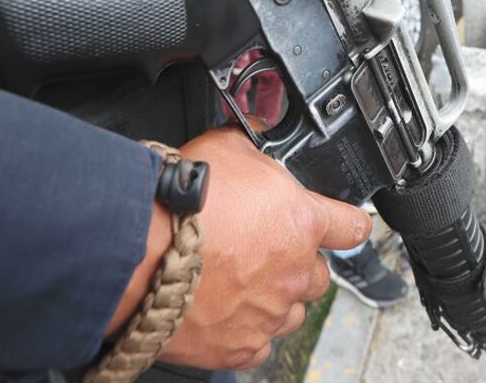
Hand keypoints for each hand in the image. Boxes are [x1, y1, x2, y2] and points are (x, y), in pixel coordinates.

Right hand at [123, 126, 371, 370]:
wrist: (134, 252)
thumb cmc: (177, 200)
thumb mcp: (226, 147)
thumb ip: (253, 149)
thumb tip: (257, 137)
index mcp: (302, 223)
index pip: (351, 226)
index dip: (348, 224)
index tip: (346, 227)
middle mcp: (294, 271)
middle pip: (319, 275)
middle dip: (299, 263)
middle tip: (266, 252)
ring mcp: (269, 313)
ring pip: (292, 312)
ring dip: (277, 298)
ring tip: (242, 283)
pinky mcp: (239, 347)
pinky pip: (259, 344)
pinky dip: (248, 331)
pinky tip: (226, 313)